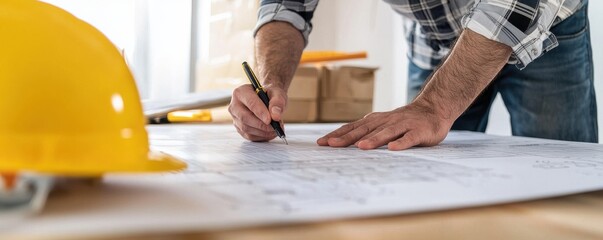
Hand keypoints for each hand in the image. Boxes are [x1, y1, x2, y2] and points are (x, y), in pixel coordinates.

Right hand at [229, 83, 286, 141]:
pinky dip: (261, 136)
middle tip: (275, 127)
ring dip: (263, 132)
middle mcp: (235, 105)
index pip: (250, 103)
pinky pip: (249, 136)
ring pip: (246, 129)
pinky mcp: (239, 128)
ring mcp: (235, 118)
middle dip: (261, 125)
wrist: (267, 99)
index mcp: (241, 92)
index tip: (270, 119)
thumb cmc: (270, 94)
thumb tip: (275, 116)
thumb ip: (277, 102)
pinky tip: (270, 133)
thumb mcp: (277, 93)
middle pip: (245, 118)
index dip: (260, 112)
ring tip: (276, 129)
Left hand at [317, 102, 452, 149]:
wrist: (434, 108)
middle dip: (348, 137)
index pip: (353, 127)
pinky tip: (393, 149)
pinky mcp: (418, 131)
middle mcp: (387, 121)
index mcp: (376, 121)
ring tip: (361, 147)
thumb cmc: (405, 121)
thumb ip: (368, 132)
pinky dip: (401, 143)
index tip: (322, 142)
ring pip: (386, 133)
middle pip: (365, 130)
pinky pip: (409, 138)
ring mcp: (403, 125)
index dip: (338, 134)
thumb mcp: (384, 125)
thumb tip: (343, 142)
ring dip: (374, 140)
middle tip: (332, 145)